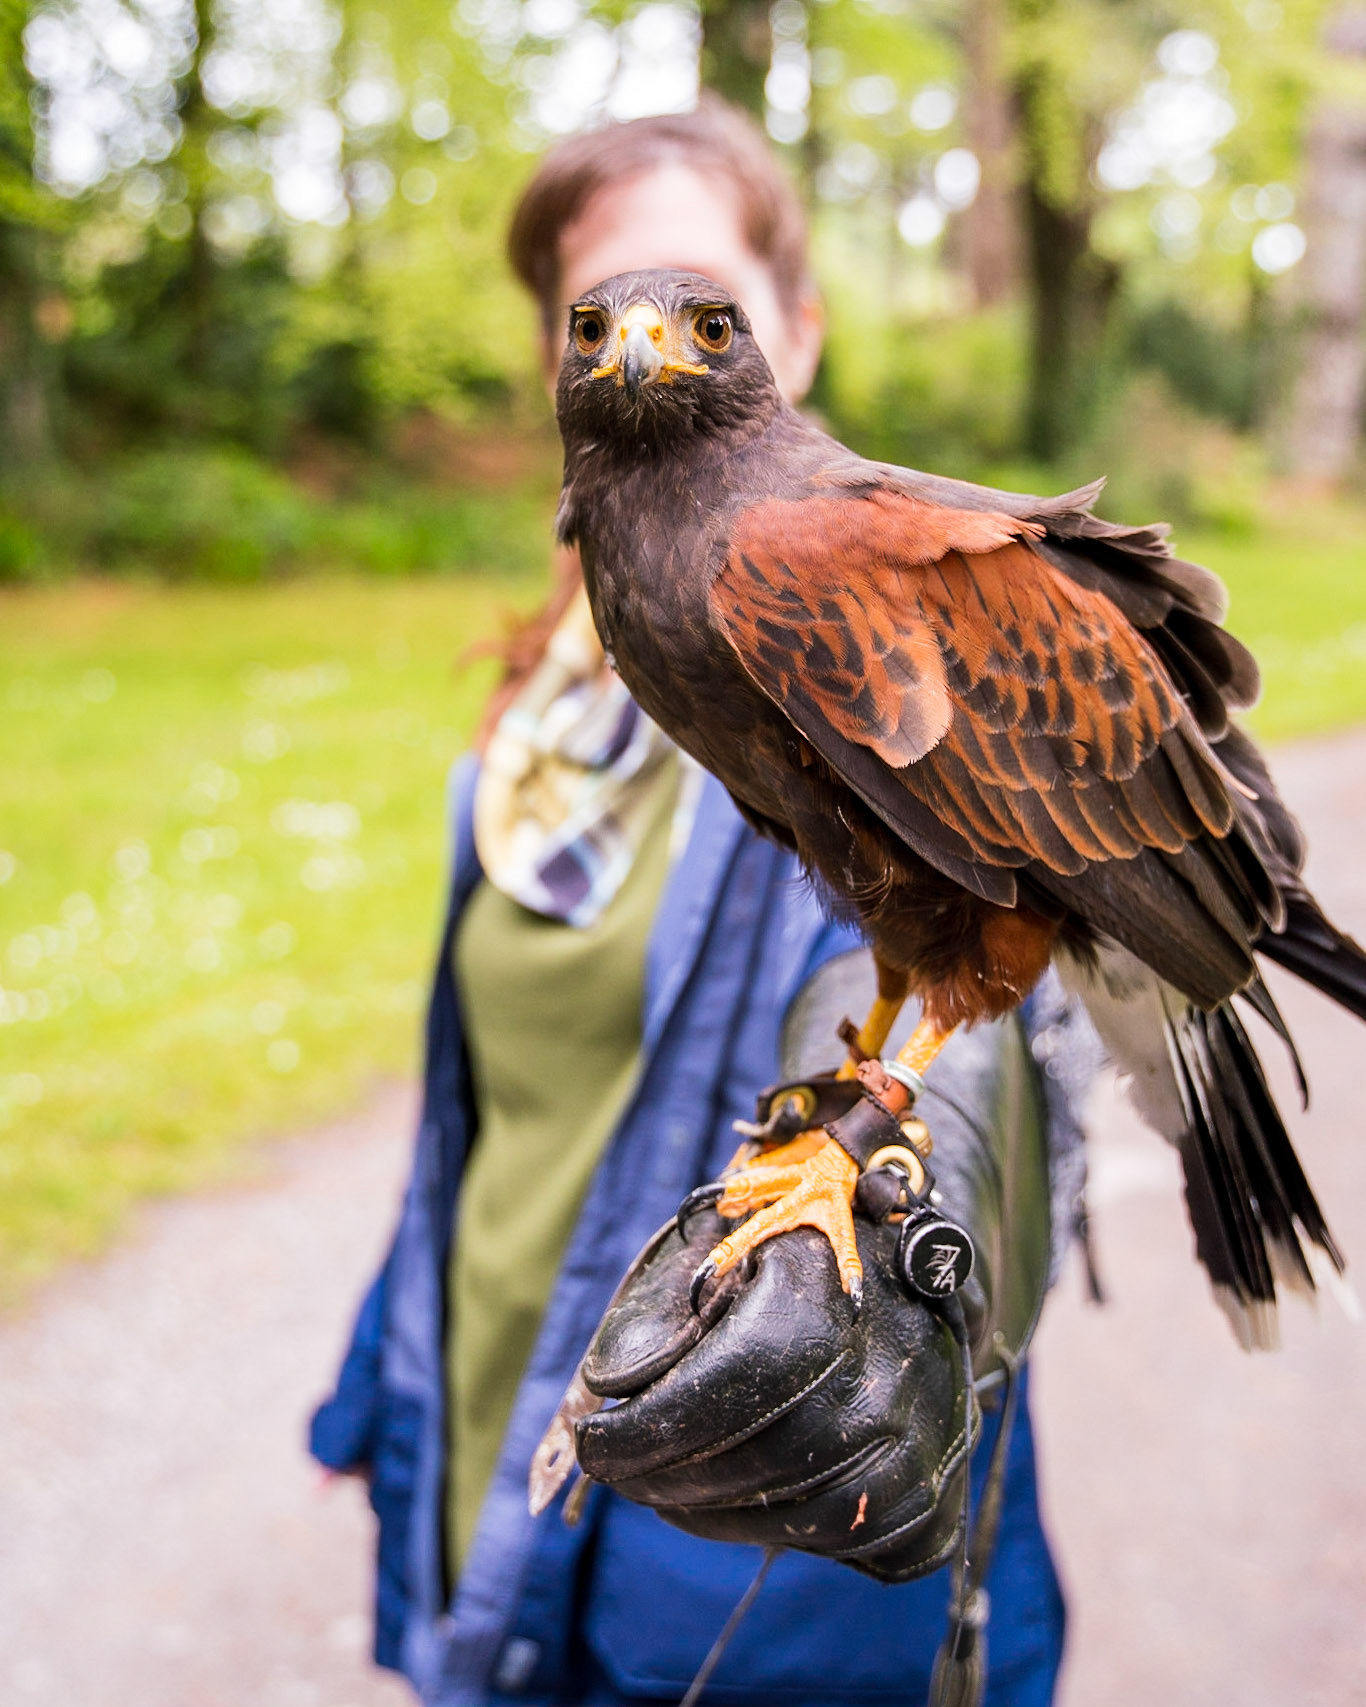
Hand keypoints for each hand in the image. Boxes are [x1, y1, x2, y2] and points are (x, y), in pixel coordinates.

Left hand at [573, 1205, 971, 1581]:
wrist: (897, 1263)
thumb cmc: (785, 1253)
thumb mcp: (716, 1247)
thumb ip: (658, 1309)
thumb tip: (611, 1383)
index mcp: (830, 1293)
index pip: (729, 1389)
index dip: (649, 1429)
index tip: (597, 1441)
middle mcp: (891, 1372)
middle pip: (759, 1464)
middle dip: (667, 1477)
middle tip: (625, 1467)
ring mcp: (927, 1441)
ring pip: (802, 1520)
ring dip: (715, 1513)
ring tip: (676, 1483)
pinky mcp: (939, 1496)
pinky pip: (857, 1548)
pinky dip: (790, 1532)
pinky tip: (753, 1500)